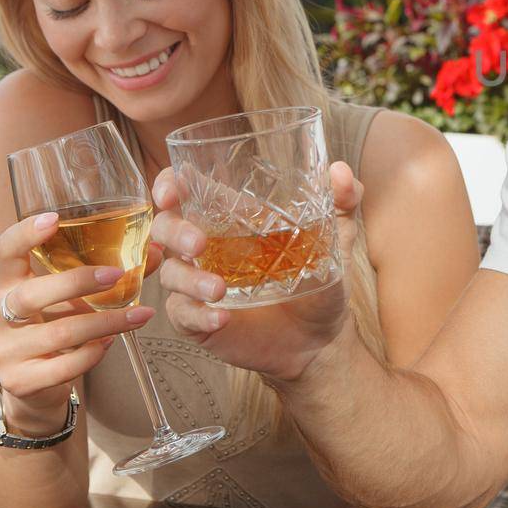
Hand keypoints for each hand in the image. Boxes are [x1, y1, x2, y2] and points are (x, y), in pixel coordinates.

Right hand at [0, 212, 157, 434]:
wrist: (35, 388)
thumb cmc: (58, 327)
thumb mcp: (76, 299)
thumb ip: (112, 274)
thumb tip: (156, 249)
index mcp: (9, 285)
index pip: (4, 252)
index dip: (24, 233)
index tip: (54, 218)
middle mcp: (0, 315)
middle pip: (31, 294)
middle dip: (78, 282)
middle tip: (117, 275)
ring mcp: (6, 351)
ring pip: (58, 333)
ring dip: (106, 322)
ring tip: (139, 316)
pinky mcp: (20, 381)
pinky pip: (62, 367)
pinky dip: (92, 354)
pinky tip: (111, 343)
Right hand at [150, 161, 360, 382]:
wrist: (322, 337)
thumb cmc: (320, 280)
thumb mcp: (336, 238)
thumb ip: (341, 202)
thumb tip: (341, 171)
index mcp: (231, 221)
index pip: (186, 192)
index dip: (168, 185)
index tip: (171, 191)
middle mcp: (207, 249)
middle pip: (165, 229)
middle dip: (175, 232)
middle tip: (200, 245)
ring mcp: (199, 285)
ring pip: (171, 274)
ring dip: (189, 280)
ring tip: (219, 290)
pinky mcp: (199, 320)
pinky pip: (182, 315)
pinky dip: (197, 315)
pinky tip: (221, 318)